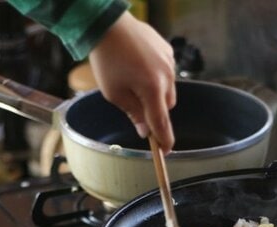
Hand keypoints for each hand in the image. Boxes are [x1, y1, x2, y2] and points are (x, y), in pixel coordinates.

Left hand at [88, 11, 175, 152]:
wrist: (108, 25)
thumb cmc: (107, 60)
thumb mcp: (114, 93)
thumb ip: (133, 114)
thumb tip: (145, 131)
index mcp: (152, 90)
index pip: (162, 122)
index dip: (164, 140)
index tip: (164, 151)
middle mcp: (166, 77)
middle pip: (167, 106)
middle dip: (155, 111)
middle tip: (135, 105)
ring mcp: (169, 62)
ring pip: (168, 89)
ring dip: (156, 93)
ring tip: (134, 80)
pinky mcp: (167, 51)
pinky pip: (166, 72)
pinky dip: (157, 76)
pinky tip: (139, 67)